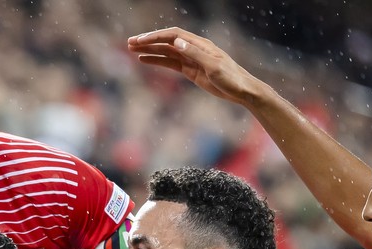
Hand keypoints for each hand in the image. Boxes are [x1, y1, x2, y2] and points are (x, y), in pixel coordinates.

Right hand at [127, 27, 264, 105]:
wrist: (242, 90)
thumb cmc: (231, 78)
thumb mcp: (213, 66)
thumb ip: (194, 54)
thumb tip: (176, 42)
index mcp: (200, 44)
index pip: (173, 36)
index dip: (155, 37)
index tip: (140, 41)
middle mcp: (194, 48)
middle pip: (166, 41)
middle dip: (148, 41)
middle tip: (129, 43)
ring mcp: (191, 59)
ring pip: (166, 51)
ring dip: (150, 50)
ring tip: (132, 50)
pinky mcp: (191, 70)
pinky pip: (170, 63)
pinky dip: (157, 60)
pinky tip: (145, 60)